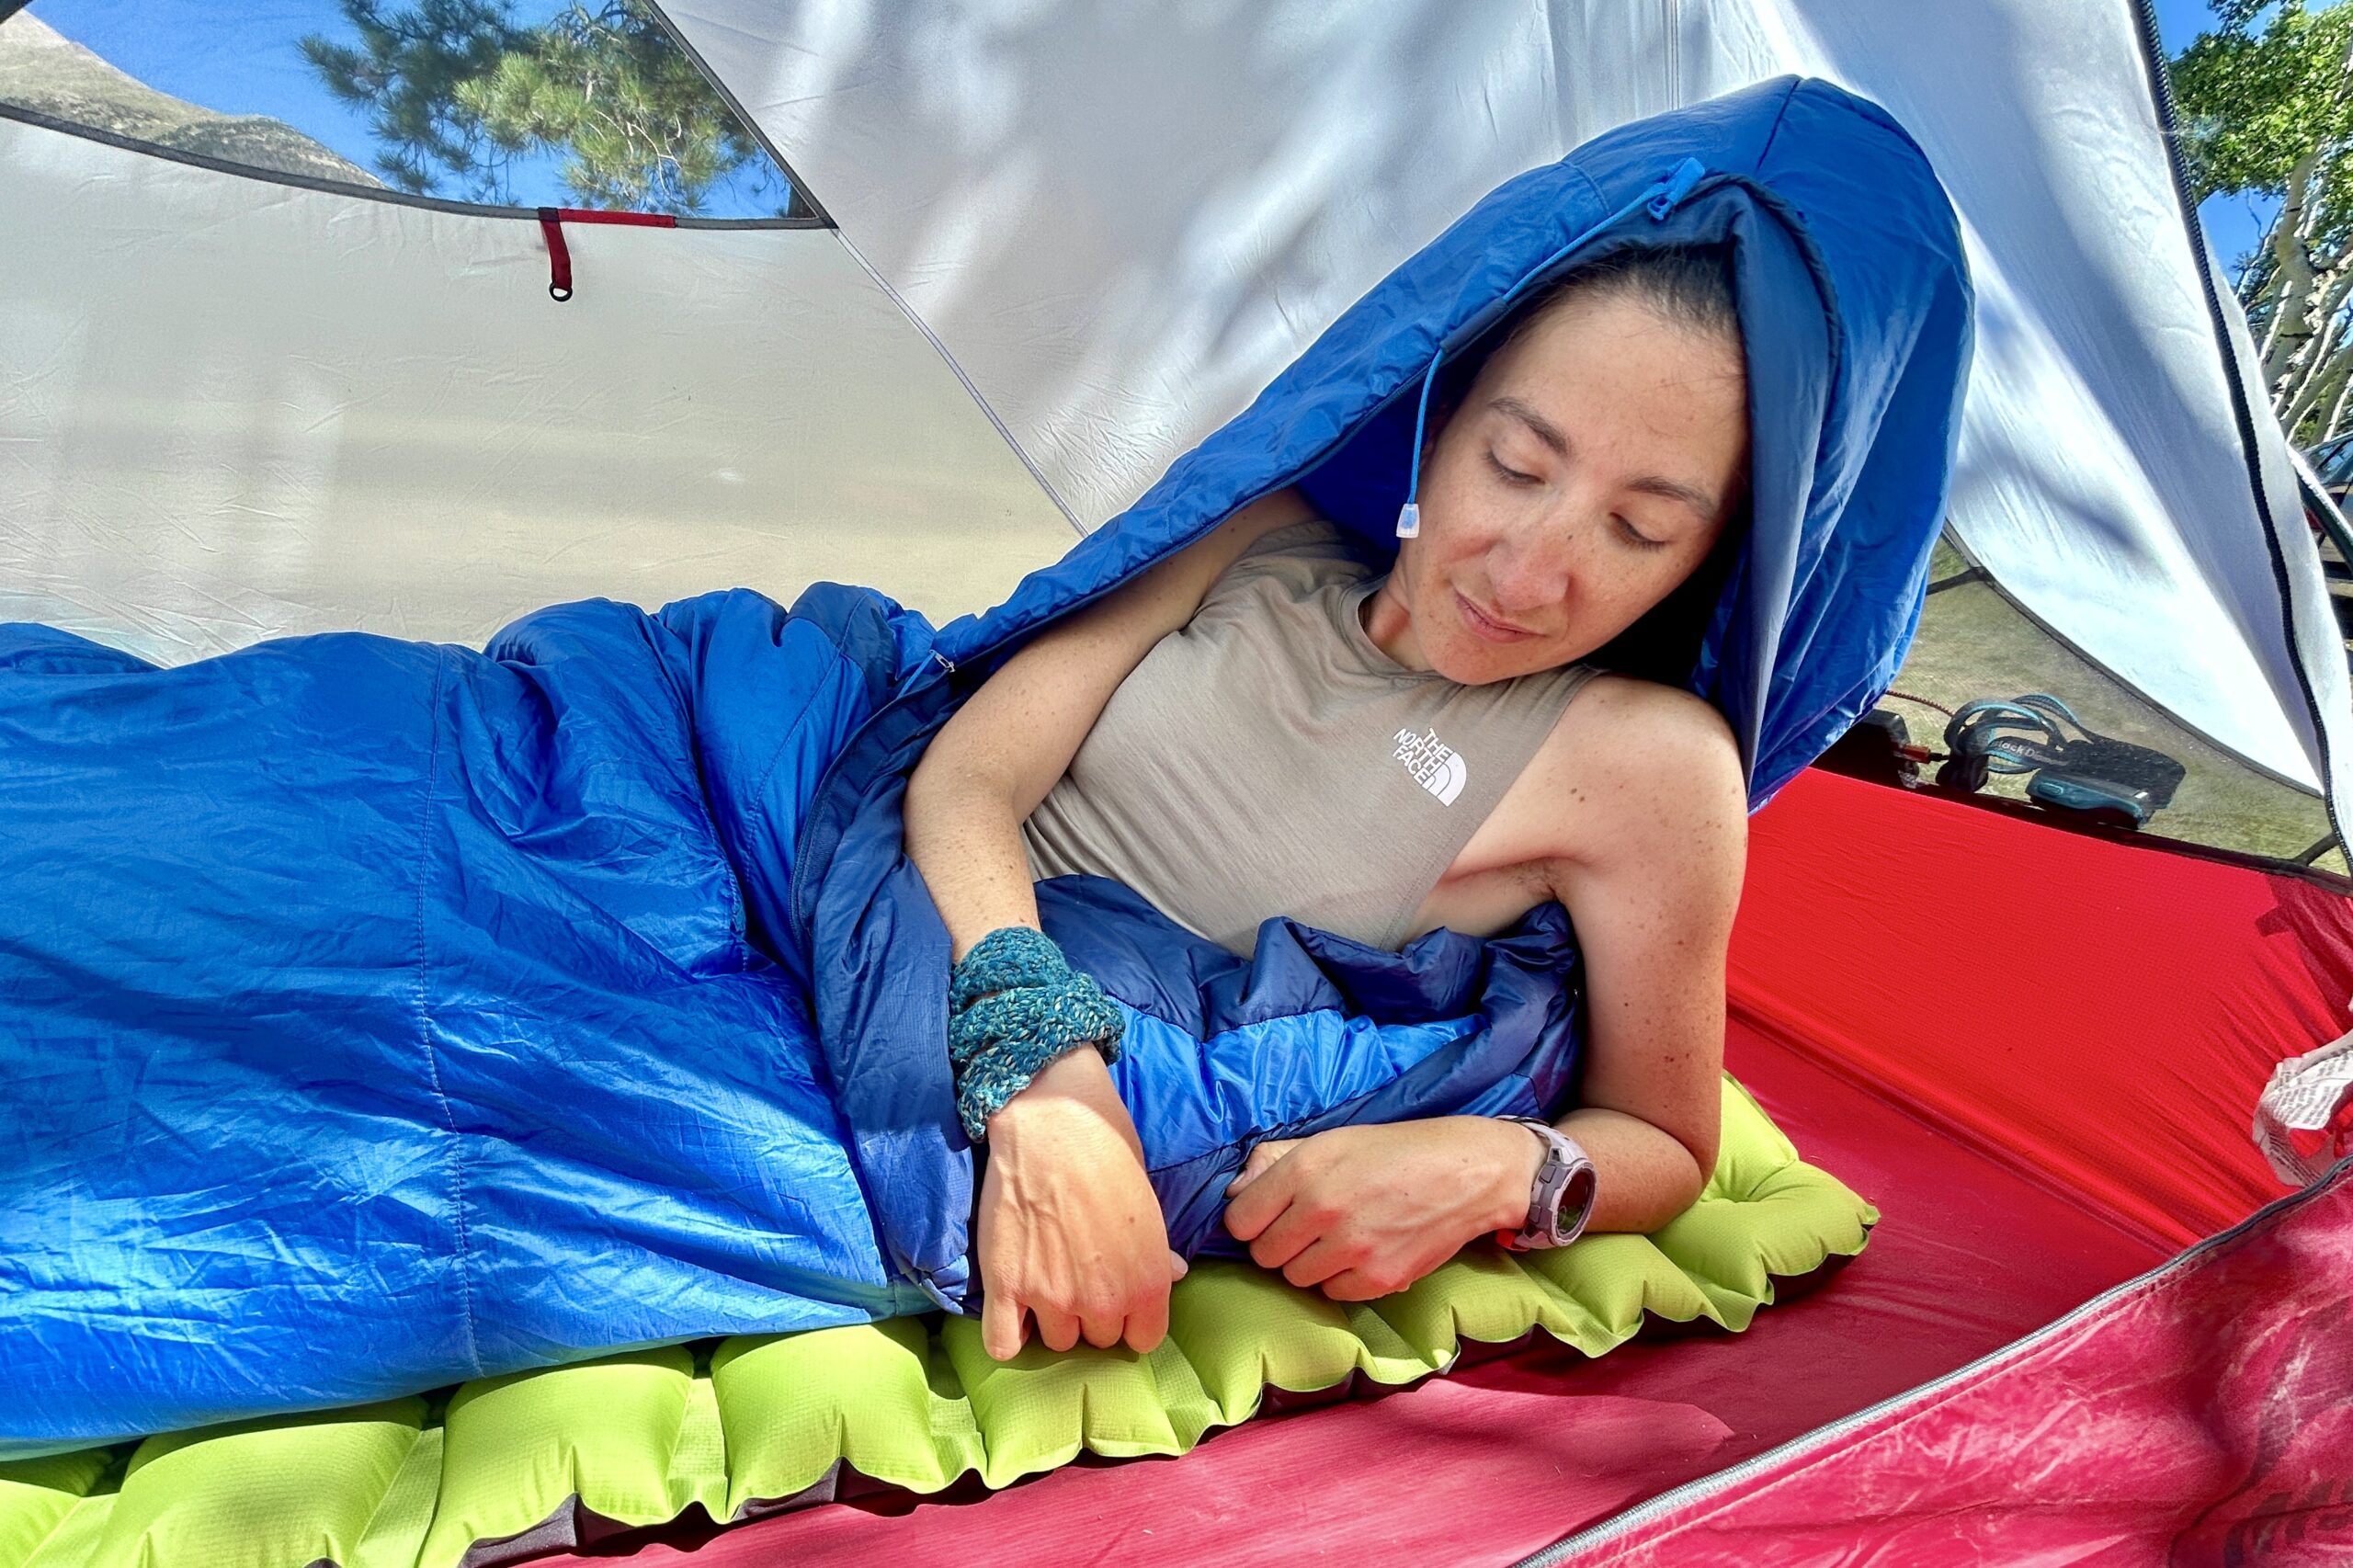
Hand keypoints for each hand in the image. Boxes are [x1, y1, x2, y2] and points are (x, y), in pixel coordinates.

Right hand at [974, 1048, 1187, 1360]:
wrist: (1053, 1121)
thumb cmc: (1108, 1151)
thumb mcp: (1148, 1202)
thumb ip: (1159, 1251)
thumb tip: (1176, 1274)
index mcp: (1148, 1284)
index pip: (1143, 1339)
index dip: (1131, 1318)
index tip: (1117, 1293)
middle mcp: (1103, 1302)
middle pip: (1098, 1338)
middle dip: (1091, 1312)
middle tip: (1078, 1272)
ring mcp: (1052, 1298)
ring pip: (1056, 1340)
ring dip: (1052, 1317)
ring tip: (1045, 1276)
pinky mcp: (1006, 1286)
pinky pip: (1003, 1344)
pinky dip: (1008, 1334)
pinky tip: (1013, 1309)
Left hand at [1221, 1118, 1543, 1299]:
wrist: (1468, 1172)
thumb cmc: (1395, 1151)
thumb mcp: (1331, 1141)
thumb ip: (1274, 1162)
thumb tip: (1233, 1192)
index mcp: (1306, 1169)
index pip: (1240, 1220)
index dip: (1251, 1219)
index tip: (1271, 1215)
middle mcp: (1323, 1210)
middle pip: (1265, 1255)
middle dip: (1279, 1243)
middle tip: (1308, 1227)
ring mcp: (1352, 1249)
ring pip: (1296, 1278)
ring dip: (1310, 1263)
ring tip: (1338, 1238)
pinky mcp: (1379, 1280)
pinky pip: (1333, 1293)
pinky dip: (1341, 1279)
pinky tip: (1363, 1253)